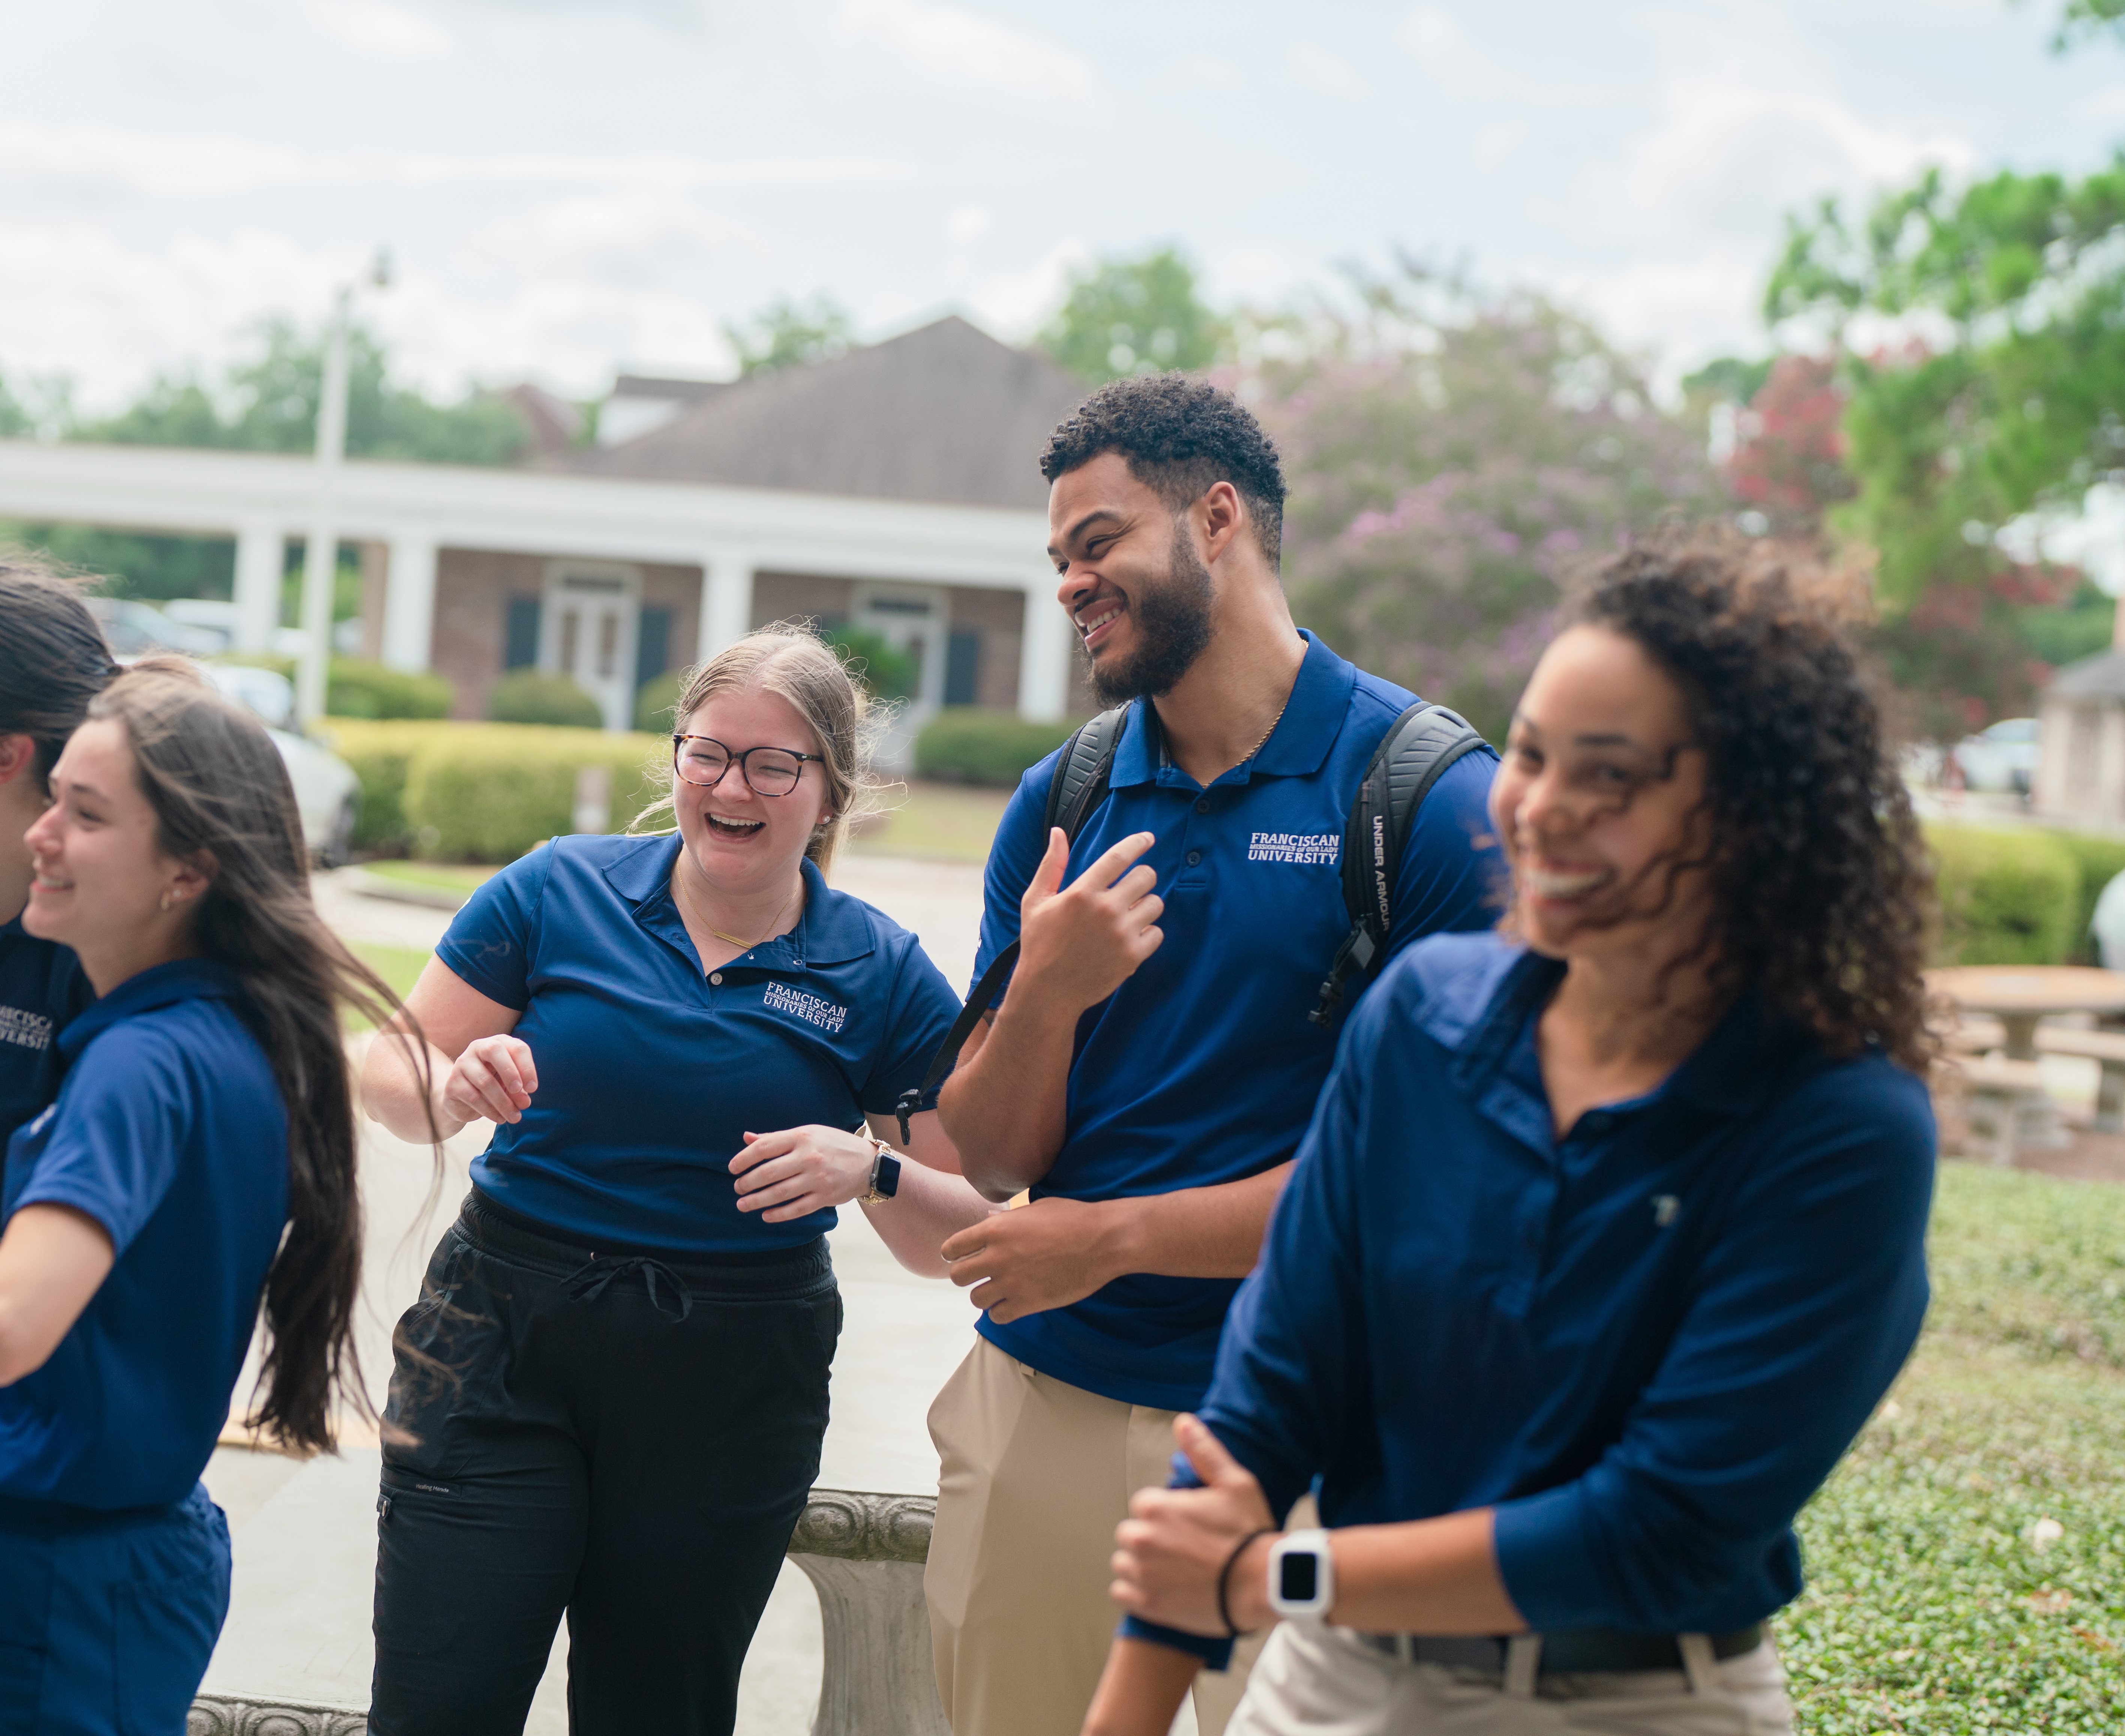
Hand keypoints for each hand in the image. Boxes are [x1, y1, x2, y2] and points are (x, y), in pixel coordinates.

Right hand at [440, 1034, 538, 1129]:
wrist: (463, 1099)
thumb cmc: (493, 1085)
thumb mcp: (509, 1084)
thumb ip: (519, 1090)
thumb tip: (524, 1102)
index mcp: (498, 1043)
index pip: (517, 1047)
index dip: (527, 1067)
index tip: (532, 1089)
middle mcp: (478, 1048)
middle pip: (494, 1051)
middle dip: (510, 1073)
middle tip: (520, 1094)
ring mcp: (462, 1064)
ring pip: (485, 1080)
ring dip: (503, 1102)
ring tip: (515, 1117)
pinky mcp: (452, 1083)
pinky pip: (473, 1097)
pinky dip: (490, 1110)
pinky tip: (500, 1118)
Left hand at [732, 1126, 874, 1221]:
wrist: (869, 1163)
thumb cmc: (833, 1145)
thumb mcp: (808, 1133)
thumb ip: (776, 1138)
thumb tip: (746, 1138)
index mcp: (802, 1136)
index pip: (765, 1147)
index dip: (744, 1158)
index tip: (732, 1168)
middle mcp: (809, 1156)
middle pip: (768, 1172)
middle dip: (747, 1183)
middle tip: (737, 1189)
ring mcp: (818, 1178)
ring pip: (779, 1193)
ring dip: (757, 1200)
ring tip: (743, 1204)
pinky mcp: (825, 1197)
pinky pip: (796, 1209)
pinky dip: (778, 1214)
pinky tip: (766, 1215)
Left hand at [940, 1195, 1129, 1322]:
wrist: (1103, 1241)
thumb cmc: (1073, 1218)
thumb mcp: (1035, 1209)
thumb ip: (1007, 1219)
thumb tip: (988, 1218)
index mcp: (996, 1229)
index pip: (952, 1247)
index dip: (954, 1252)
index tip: (960, 1255)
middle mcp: (997, 1256)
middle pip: (957, 1276)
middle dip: (966, 1275)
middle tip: (979, 1274)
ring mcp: (1012, 1282)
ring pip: (976, 1299)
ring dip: (985, 1294)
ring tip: (999, 1289)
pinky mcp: (1028, 1303)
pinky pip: (998, 1316)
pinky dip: (1002, 1311)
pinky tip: (1013, 1303)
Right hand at [1015, 829, 1163, 1016]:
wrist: (1048, 992)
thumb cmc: (1039, 944)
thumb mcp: (1036, 901)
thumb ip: (1051, 865)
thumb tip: (1057, 832)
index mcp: (1081, 892)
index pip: (1120, 856)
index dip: (1138, 843)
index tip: (1148, 838)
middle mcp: (1105, 910)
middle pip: (1146, 876)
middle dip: (1143, 877)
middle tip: (1133, 887)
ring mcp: (1121, 934)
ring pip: (1156, 903)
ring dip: (1146, 905)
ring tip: (1130, 914)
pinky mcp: (1133, 956)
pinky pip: (1157, 933)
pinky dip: (1148, 933)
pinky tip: (1130, 937)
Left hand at [1110, 1415, 1278, 1635]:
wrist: (1264, 1585)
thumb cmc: (1249, 1533)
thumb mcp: (1234, 1483)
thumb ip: (1203, 1451)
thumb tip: (1183, 1421)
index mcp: (1156, 1507)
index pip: (1143, 1505)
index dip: (1166, 1514)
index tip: (1187, 1524)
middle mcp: (1141, 1539)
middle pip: (1130, 1534)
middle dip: (1150, 1538)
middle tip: (1182, 1548)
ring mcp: (1142, 1574)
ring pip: (1124, 1563)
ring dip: (1141, 1565)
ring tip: (1173, 1570)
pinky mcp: (1148, 1605)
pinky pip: (1122, 1593)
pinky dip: (1136, 1592)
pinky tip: (1162, 1589)